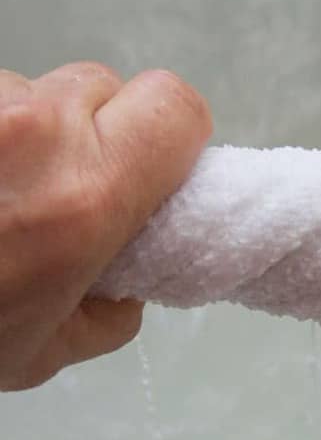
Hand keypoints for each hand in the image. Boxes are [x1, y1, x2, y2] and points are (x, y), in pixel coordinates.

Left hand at [0, 63, 211, 390]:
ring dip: (25, 132)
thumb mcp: (41, 353)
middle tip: (57, 190)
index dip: (174, 137)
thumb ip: (114, 307)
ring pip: (32, 90)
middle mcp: (32, 130)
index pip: (176, 106)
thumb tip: (128, 270)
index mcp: (83, 194)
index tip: (151, 172)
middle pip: (104, 86)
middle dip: (94, 132)